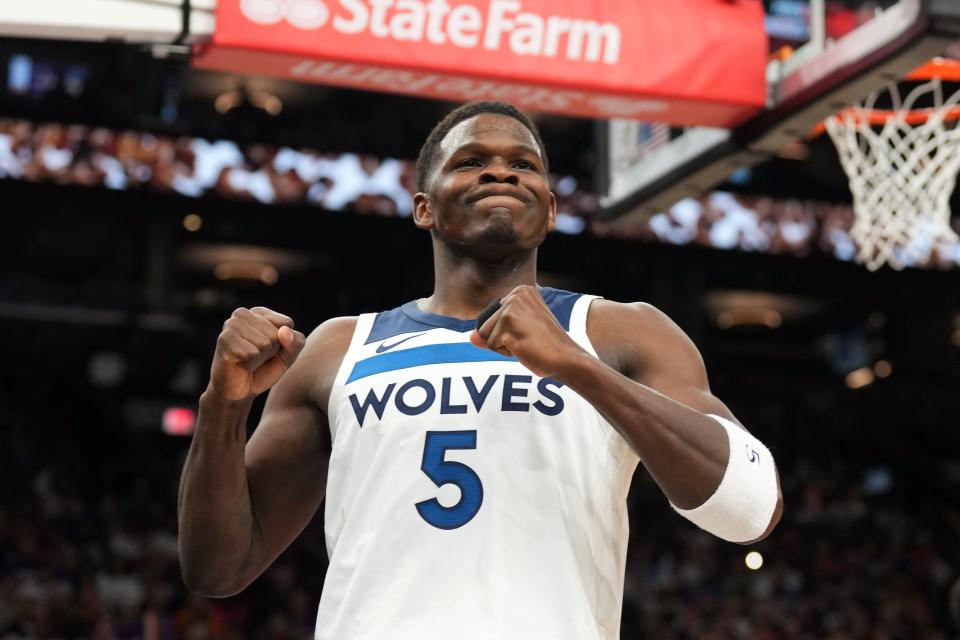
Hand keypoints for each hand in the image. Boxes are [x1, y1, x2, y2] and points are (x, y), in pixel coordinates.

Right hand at [208, 307, 305, 401]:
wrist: (240, 391)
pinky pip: (252, 353)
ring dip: (259, 358)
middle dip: (270, 352)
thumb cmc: (264, 368)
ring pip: (265, 343)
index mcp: (260, 313)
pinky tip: (240, 364)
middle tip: (255, 357)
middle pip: (276, 334)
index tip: (269, 350)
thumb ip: (296, 342)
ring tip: (247, 360)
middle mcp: (243, 314)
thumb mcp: (288, 356)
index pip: (287, 324)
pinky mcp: (224, 339)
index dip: (283, 343)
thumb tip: (284, 332)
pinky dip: (250, 364)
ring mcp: (232, 324)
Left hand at [470, 285, 585, 377]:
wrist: (566, 357)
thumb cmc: (545, 345)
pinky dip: (505, 352)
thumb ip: (492, 331)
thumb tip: (471, 336)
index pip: (492, 315)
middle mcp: (516, 294)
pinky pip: (491, 345)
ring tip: (525, 342)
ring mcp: (511, 308)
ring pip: (485, 335)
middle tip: (527, 339)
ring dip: (502, 345)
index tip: (529, 332)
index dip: (505, 331)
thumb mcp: (517, 332)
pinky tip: (524, 347)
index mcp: (521, 290)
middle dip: (501, 338)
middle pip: (485, 323)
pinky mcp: (508, 324)